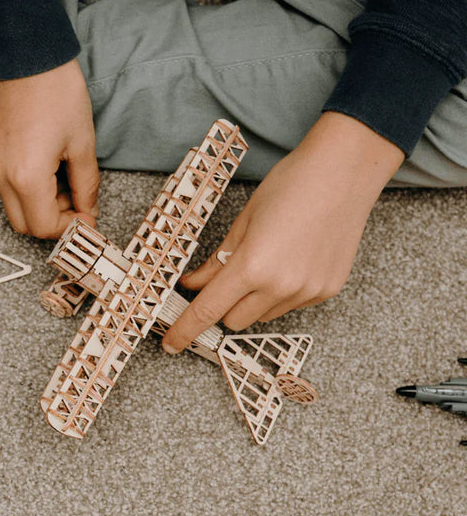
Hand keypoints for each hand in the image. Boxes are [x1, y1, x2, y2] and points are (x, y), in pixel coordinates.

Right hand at [0, 59, 99, 238]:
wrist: (26, 53)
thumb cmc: (57, 90)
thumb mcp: (82, 141)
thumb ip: (86, 184)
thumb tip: (89, 209)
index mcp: (27, 176)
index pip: (45, 226)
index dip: (71, 227)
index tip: (89, 217)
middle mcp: (2, 175)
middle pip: (24, 225)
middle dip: (53, 222)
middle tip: (78, 204)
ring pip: (15, 206)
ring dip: (41, 205)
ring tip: (65, 180)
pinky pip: (7, 186)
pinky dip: (28, 189)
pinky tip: (48, 167)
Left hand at [161, 112, 403, 353]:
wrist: (345, 171)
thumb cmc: (291, 186)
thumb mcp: (242, 222)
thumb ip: (216, 261)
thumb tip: (193, 285)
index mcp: (252, 266)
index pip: (207, 311)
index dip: (185, 330)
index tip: (171, 343)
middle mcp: (281, 286)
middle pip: (234, 320)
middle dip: (224, 305)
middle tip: (231, 276)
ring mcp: (307, 291)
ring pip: (263, 315)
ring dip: (255, 299)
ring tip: (271, 259)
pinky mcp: (327, 290)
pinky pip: (291, 305)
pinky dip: (283, 292)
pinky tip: (294, 259)